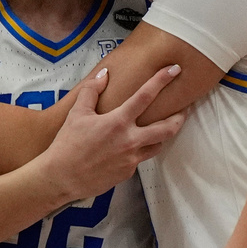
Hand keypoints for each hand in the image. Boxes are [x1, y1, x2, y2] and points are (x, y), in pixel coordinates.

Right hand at [38, 65, 185, 201]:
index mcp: (118, 122)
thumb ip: (92, 91)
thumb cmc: (67, 144)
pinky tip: (132, 146)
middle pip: (167, 128)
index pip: (145, 96)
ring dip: (163, 135)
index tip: (175, 70)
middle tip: (186, 109)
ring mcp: (131, 159)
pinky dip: (140, 149)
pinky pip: (140, 158)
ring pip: (158, 145)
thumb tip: (104, 74)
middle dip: (180, 117)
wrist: (61, 178)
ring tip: (165, 127)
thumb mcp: (77, 113)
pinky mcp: (127, 173)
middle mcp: (130, 141)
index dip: (161, 80)